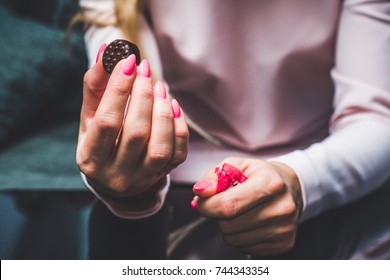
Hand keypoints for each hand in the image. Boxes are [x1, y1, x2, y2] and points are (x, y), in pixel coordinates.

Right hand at [76, 52, 188, 198]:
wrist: (114, 176)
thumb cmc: (100, 140)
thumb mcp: (89, 117)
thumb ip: (96, 86)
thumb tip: (106, 52)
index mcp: (91, 158)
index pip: (107, 122)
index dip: (119, 89)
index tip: (129, 61)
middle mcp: (116, 174)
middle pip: (136, 133)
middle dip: (143, 96)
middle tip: (145, 70)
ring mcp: (142, 178)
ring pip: (159, 147)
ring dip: (163, 112)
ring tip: (160, 87)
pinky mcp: (161, 175)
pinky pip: (178, 153)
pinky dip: (179, 127)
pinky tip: (173, 106)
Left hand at [192, 157, 302, 255]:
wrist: (289, 186)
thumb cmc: (258, 175)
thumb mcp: (236, 165)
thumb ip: (214, 176)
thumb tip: (201, 192)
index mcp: (270, 183)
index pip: (228, 205)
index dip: (206, 206)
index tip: (201, 202)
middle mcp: (281, 207)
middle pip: (228, 225)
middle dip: (217, 216)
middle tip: (224, 204)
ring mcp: (284, 228)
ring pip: (234, 240)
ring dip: (227, 228)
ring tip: (238, 213)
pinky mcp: (283, 244)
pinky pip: (245, 249)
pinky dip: (239, 238)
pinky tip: (248, 223)